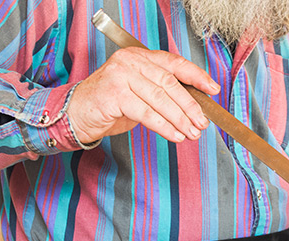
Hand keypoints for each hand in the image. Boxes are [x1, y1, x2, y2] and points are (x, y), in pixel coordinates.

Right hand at [66, 46, 219, 143]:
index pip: (174, 63)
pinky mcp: (114, 94)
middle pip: (170, 83)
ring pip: (160, 99)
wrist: (76, 115)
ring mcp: (121, 75)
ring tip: (191, 133)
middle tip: (202, 122)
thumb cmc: (110, 105)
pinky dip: (164, 126)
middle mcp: (130, 61)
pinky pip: (147, 113)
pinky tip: (175, 135)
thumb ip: (162, 93)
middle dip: (190, 105)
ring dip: (180, 119)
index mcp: (139, 56)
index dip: (196, 76)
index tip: (212, 89)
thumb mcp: (140, 94)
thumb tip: (193, 106)